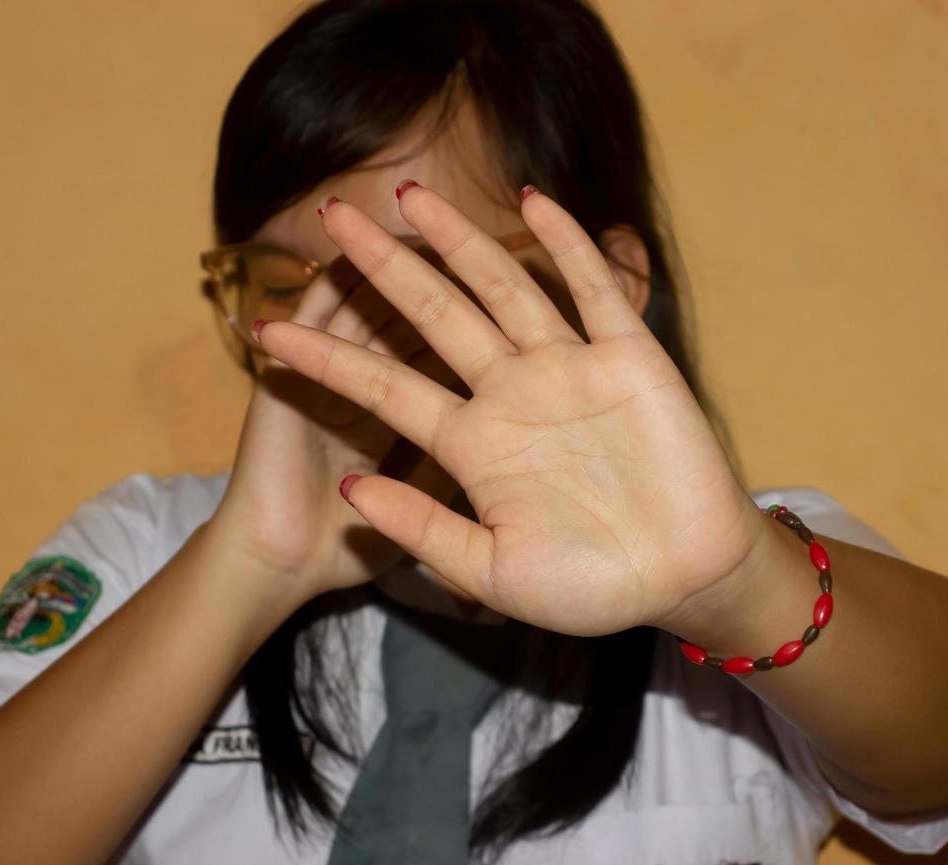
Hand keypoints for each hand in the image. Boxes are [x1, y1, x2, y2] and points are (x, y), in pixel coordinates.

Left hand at [255, 183, 766, 637]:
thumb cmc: (591, 588)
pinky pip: (592, 291)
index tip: (263, 333)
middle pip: (431, 312)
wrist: (684, 581)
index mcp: (472, 444)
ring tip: (408, 194)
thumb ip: (425, 529)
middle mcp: (511, 395)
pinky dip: (566, 245)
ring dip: (458, 239)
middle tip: (328, 214)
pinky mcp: (629, 357)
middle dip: (381, 264)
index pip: (383, 385)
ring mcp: (569, 369)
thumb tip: (352, 494)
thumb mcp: (493, 573)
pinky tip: (531, 203)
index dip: (324, 359)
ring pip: (501, 287)